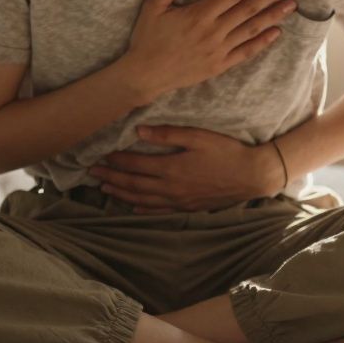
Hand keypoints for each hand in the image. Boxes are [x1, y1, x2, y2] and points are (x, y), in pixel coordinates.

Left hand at [88, 125, 286, 213]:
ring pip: (141, 199)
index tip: (99, 156)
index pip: (134, 165)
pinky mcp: (187, 207)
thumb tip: (139, 131)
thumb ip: (168, 134)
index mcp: (171, 168)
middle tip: (91, 173)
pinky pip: (158, 211)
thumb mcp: (198, 136)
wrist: (252, 176)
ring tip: (103, 189)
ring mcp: (178, 201)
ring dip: (120, 194)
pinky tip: (131, 207)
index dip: (115, 161)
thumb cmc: (227, 152)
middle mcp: (170, 188)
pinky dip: (141, 209)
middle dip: (110, 178)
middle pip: (132, 184)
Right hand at [118, 0, 298, 102]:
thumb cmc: (148, 39)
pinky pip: (246, 52)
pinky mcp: (219, 65)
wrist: (146, 75)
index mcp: (199, 14)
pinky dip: (262, 42)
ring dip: (273, 15)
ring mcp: (218, 50)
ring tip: (291, 5)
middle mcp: (213, 31)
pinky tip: (276, 32)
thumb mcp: (153, 7)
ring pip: (251, 29)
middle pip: (249, 9)